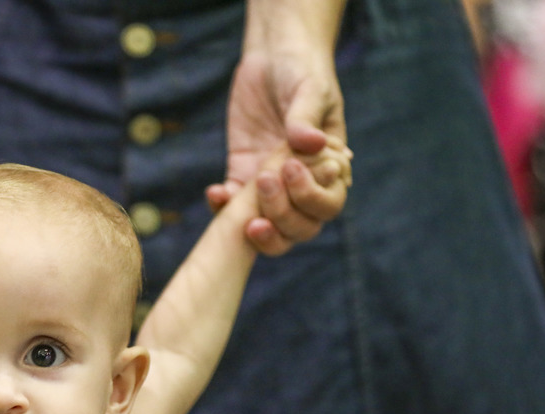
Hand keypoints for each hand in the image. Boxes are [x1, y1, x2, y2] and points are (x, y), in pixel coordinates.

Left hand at [207, 48, 348, 255]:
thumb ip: (306, 119)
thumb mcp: (310, 90)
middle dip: (281, 214)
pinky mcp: (242, 174)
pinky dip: (223, 205)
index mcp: (330, 168)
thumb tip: (310, 145)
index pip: (328, 204)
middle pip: (299, 226)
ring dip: (254, 224)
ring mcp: (272, 183)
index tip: (291, 168)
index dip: (310, 198)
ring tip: (236, 204)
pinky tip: (215, 193)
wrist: (273, 55)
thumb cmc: (302, 70)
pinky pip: (233, 203)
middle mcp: (304, 183)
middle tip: (264, 180)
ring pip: (268, 224)